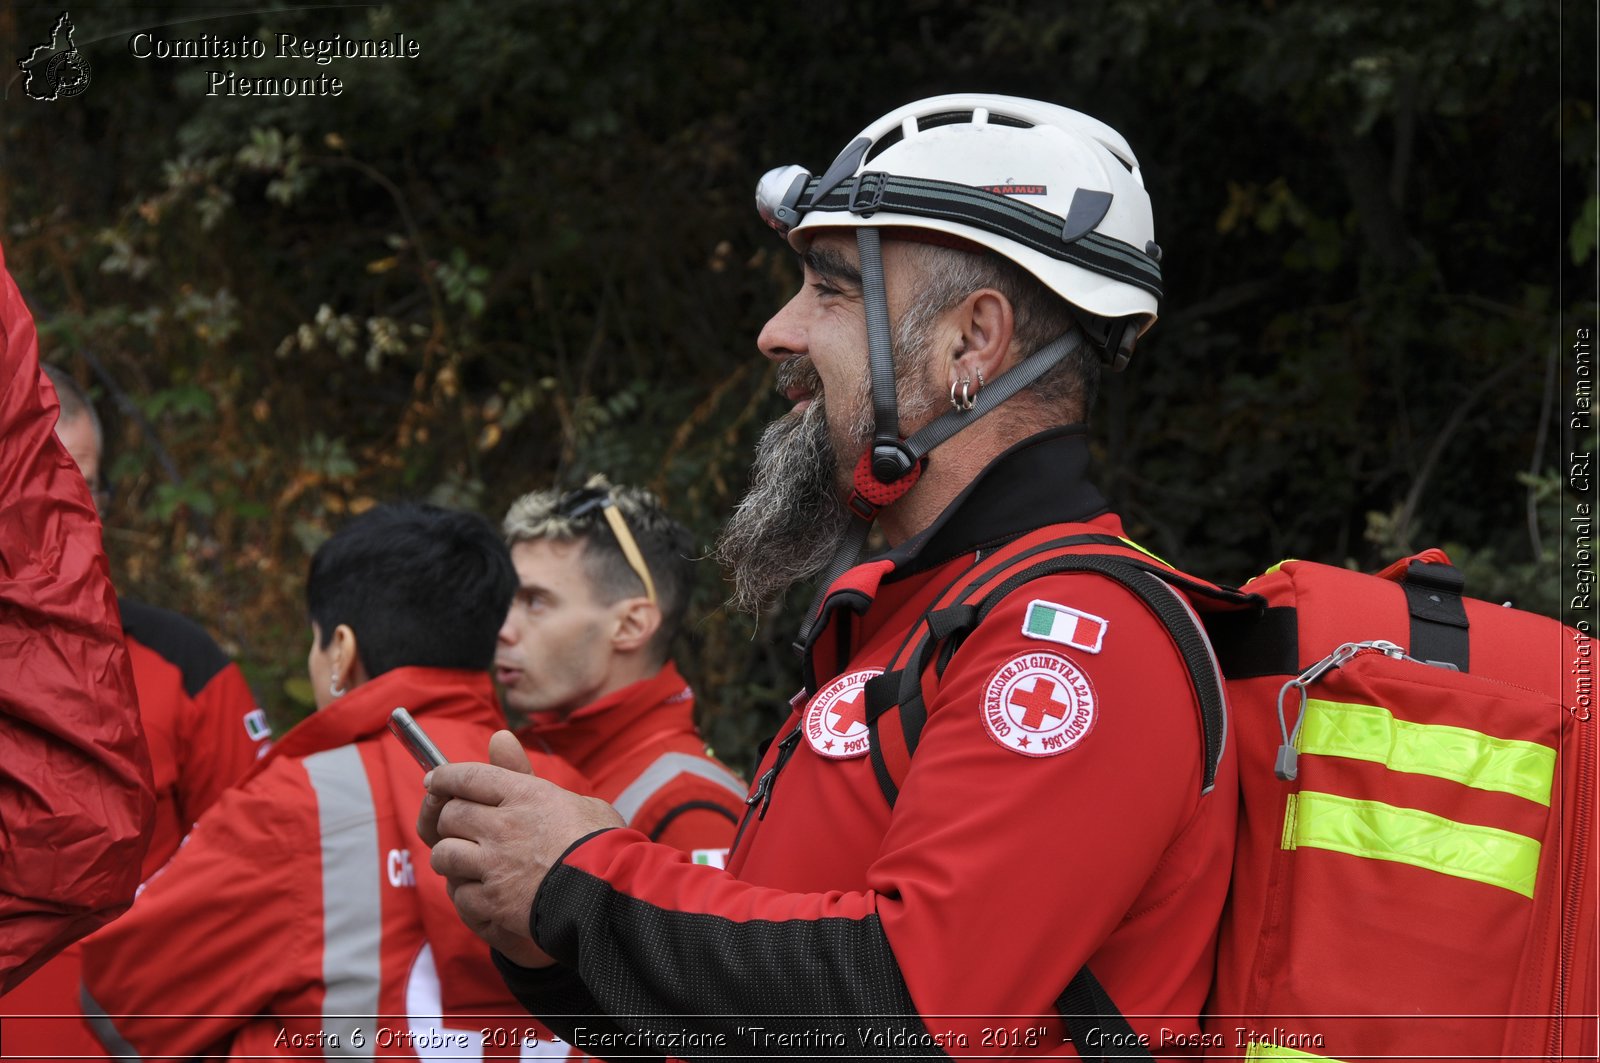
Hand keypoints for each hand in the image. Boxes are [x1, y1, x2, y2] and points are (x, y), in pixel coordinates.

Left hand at [420, 731, 622, 965]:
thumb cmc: (602, 843)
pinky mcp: (493, 901)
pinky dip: (467, 895)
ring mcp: (494, 864)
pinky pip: (460, 895)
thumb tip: (499, 738)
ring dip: (451, 858)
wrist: (610, 893)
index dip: (444, 777)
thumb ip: (527, 771)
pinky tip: (482, 893)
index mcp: (524, 795)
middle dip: (449, 821)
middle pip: (450, 815)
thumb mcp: (574, 798)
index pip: (468, 776)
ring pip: (444, 855)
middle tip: (458, 827)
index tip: (434, 780)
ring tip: (465, 862)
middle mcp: (502, 826)